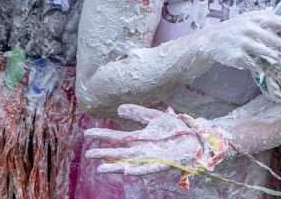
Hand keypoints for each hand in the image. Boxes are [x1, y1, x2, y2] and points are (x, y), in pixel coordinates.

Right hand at [85, 105, 204, 175]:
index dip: (102, 136)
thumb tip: (119, 108)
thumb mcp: (154, 117)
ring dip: (115, 167)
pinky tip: (128, 170)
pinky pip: (147, 169)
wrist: (192, 137)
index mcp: (138, 139)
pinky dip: (138, 170)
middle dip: (104, 154)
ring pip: (128, 164)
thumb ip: (138, 113)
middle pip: (119, 153)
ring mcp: (149, 159)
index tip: (87, 133)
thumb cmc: (173, 129)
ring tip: (101, 169)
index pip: (117, 138)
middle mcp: (140, 150)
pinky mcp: (160, 165)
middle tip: (88, 154)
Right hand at [205, 11, 280, 71]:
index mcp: (257, 17)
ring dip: (278, 60)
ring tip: (279, 61)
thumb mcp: (251, 18)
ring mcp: (245, 43)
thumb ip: (268, 20)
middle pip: (280, 43)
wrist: (212, 39)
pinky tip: (262, 67)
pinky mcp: (239, 57)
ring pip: (270, 55)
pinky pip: (257, 65)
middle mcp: (252, 29)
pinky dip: (262, 67)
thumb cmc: (236, 28)